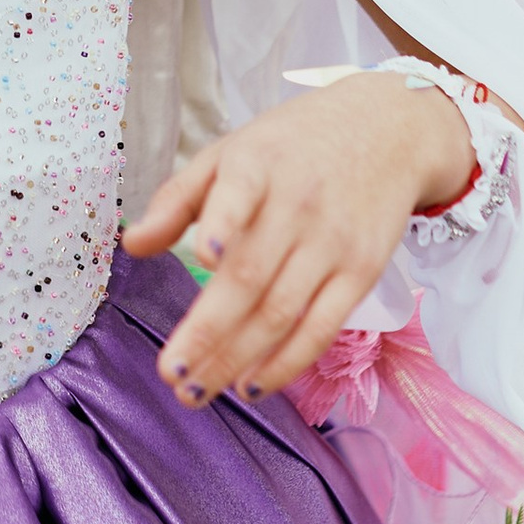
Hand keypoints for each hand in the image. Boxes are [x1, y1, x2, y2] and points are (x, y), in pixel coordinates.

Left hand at [121, 71, 475, 404]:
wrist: (389, 132)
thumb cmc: (294, 145)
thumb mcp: (233, 152)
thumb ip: (179, 198)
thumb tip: (134, 244)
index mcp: (258, 166)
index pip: (239, 195)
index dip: (222, 225)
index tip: (202, 255)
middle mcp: (298, 206)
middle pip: (250, 278)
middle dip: (208, 333)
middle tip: (170, 374)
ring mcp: (333, 243)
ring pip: (282, 312)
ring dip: (237, 359)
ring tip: (195, 391)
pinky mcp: (362, 272)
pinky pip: (321, 328)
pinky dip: (286, 363)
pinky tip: (250, 385)